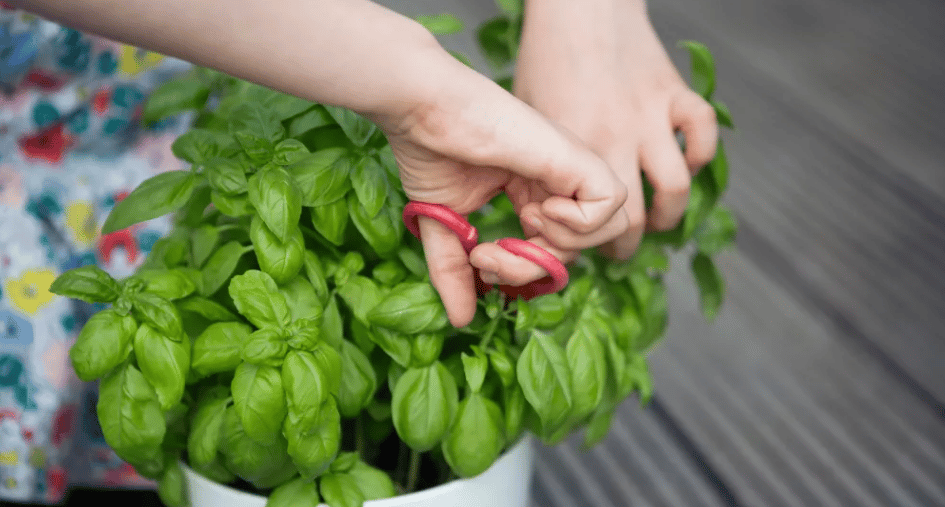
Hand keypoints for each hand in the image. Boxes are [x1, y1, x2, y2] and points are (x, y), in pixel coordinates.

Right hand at [372, 51, 628, 327]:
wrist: (422, 110)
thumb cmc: (431, 151)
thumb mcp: (446, 228)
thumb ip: (457, 272)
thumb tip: (462, 320)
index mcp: (536, 193)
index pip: (554, 252)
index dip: (523, 271)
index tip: (479, 261)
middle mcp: (560, 183)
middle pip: (582, 249)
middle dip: (534, 269)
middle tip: (488, 256)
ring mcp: (571, 169)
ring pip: (610, 230)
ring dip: (560, 247)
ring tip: (519, 228)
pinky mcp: (575, 158)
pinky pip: (612, 205)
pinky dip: (579, 223)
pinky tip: (539, 208)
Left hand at [513, 0, 718, 258]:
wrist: (579, 6)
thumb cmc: (544, 59)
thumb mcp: (528, 118)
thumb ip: (540, 165)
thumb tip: (543, 208)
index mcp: (574, 151)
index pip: (588, 223)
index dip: (583, 243)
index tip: (578, 242)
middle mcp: (617, 140)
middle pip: (634, 220)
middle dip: (625, 245)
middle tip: (617, 248)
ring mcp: (650, 118)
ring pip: (675, 191)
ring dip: (666, 216)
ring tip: (654, 221)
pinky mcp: (674, 94)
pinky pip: (701, 137)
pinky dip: (697, 157)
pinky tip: (682, 164)